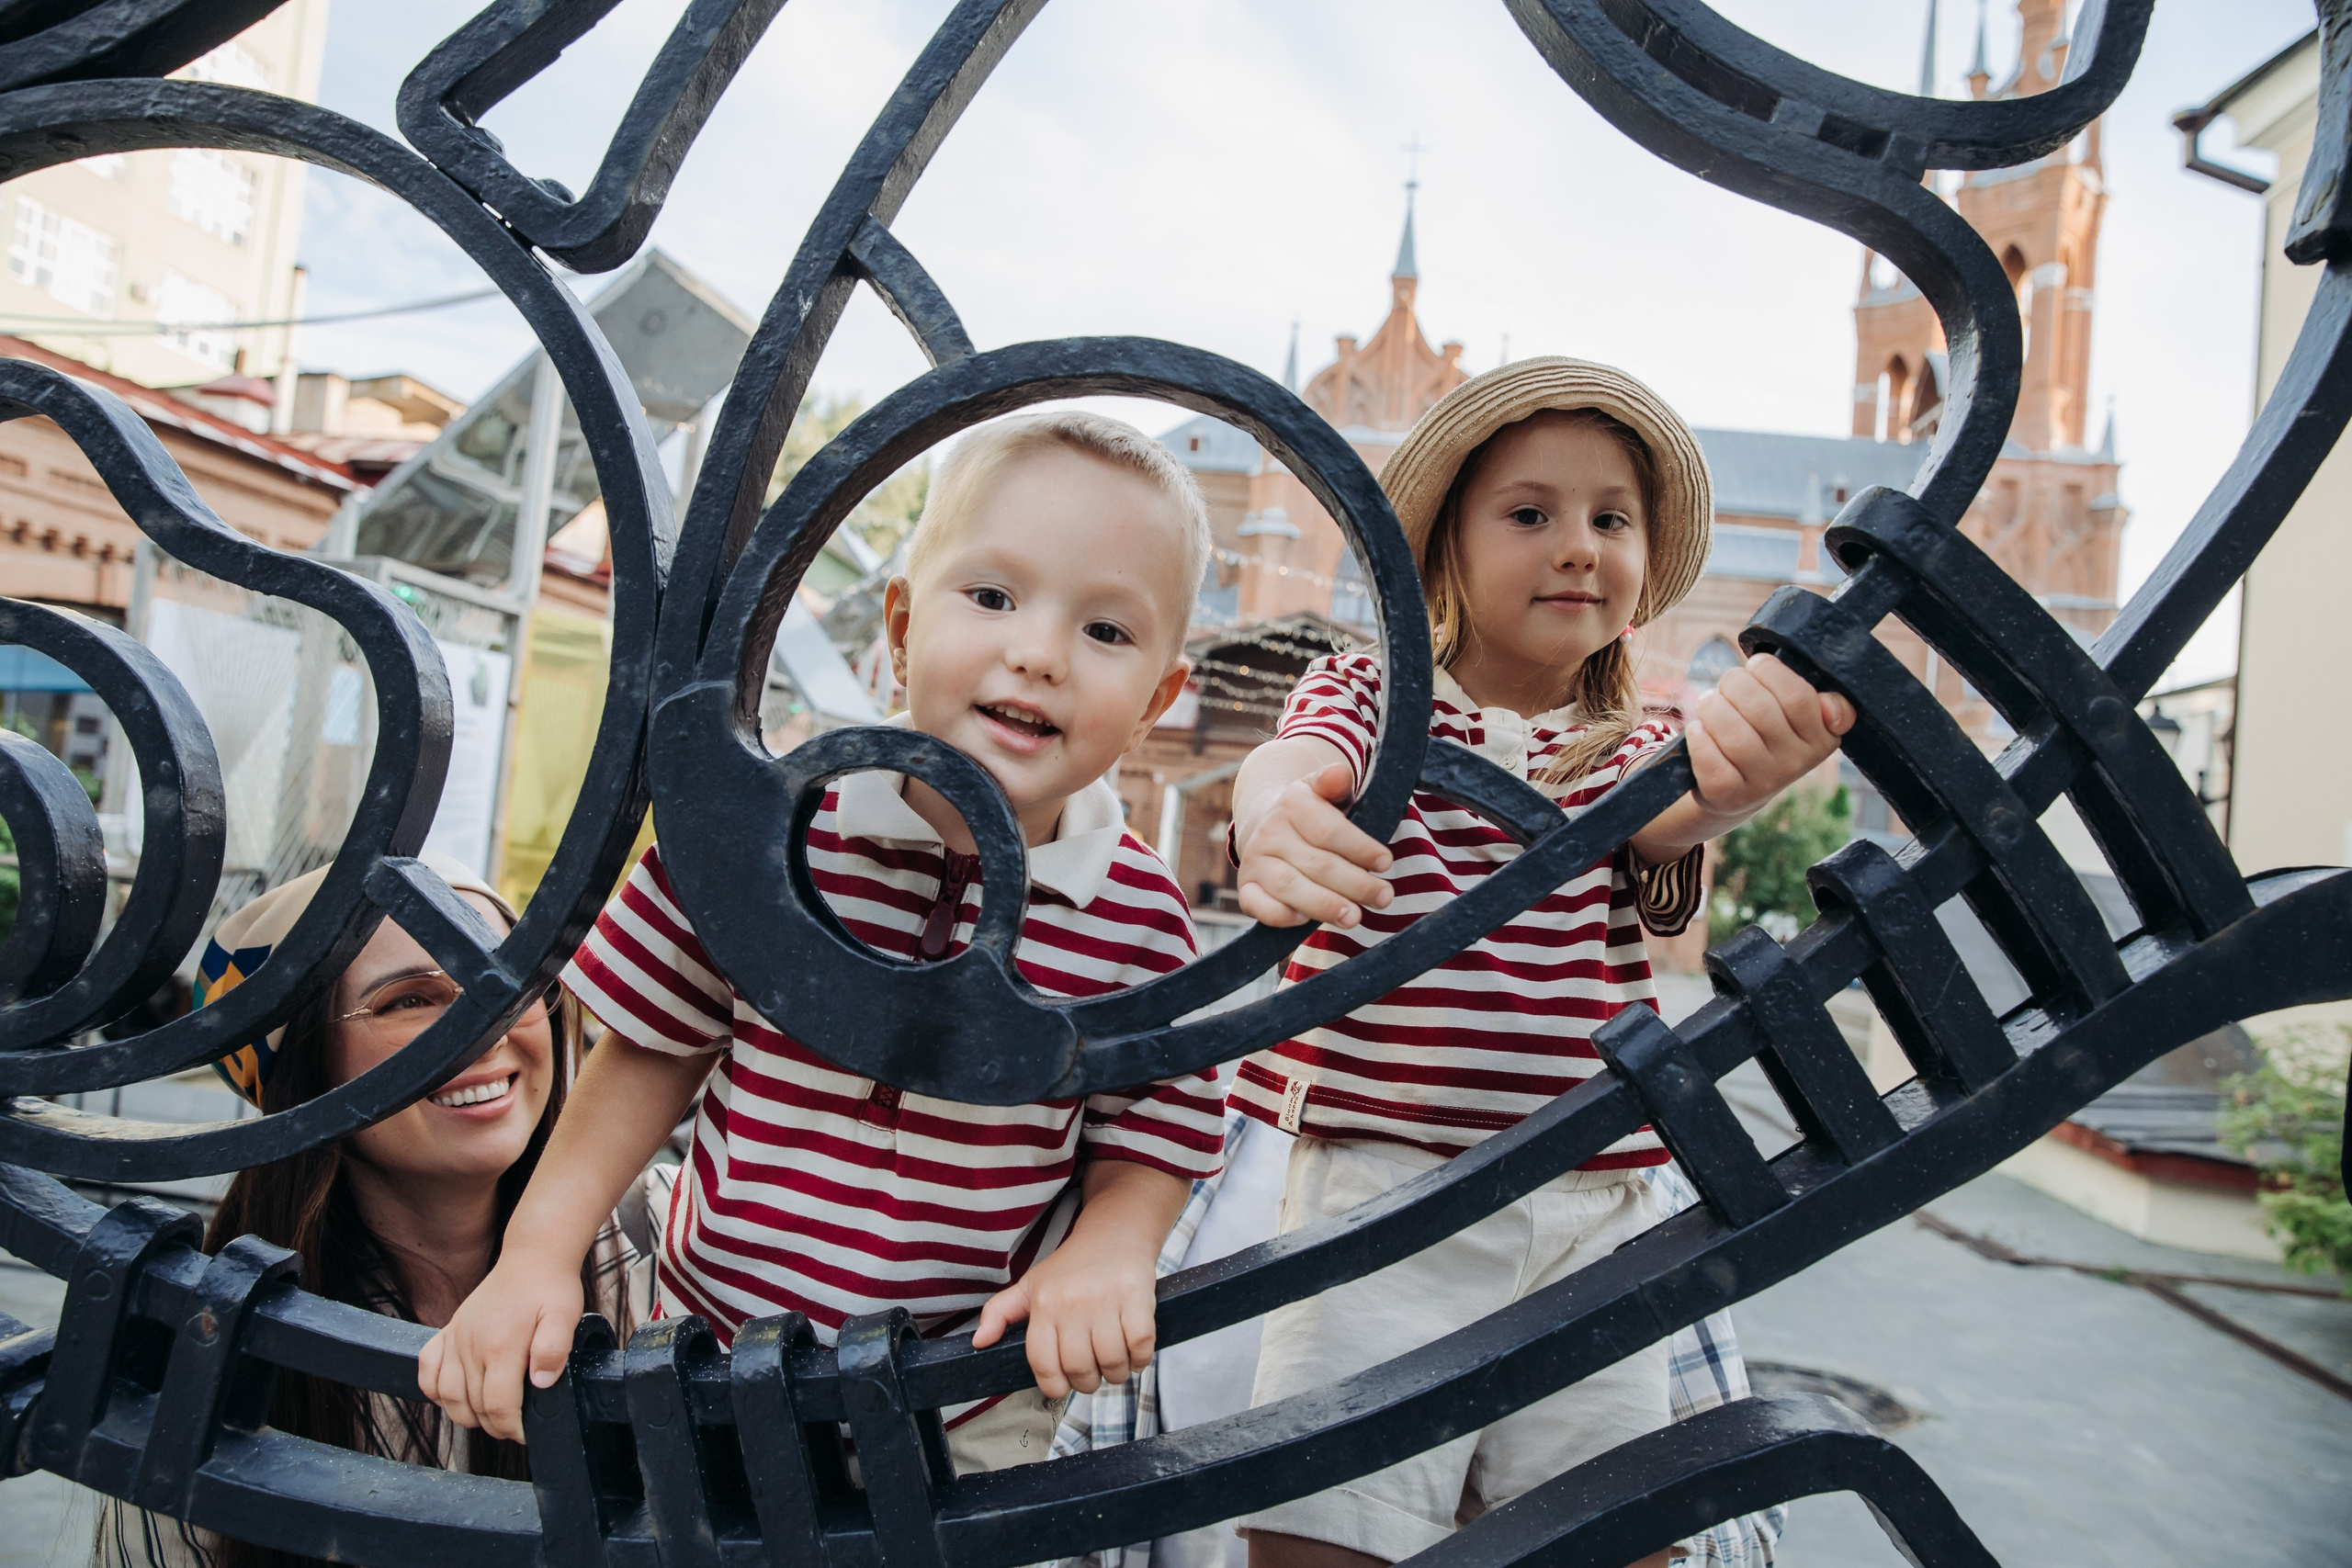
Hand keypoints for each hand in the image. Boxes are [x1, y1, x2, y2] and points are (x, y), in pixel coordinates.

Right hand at [416, 1250, 583, 1443]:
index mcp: (501, 1346)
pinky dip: (434, 1389)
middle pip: (473, 1406)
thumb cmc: (550, 1288)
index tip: (526, 1433)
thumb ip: (554, 1350)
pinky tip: (453, 1396)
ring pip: (447, 1395)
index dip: (512, 1428)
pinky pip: (427, 1369)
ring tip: (489, 1416)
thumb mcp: (565, 1316)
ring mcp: (456, 1337)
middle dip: (493, 1425)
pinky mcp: (447, 1330)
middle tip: (512, 1426)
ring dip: (465, 1414)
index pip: (498, 1406)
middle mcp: (471, 1344)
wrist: (532, 1258)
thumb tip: (540, 1383)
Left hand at [971, 1230, 1157, 1400]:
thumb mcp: (1030, 1285)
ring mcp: (1105, 1300)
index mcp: (1044, 1305)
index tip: (1065, 1383)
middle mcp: (1072, 1304)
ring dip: (1117, 1374)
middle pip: (1080, 1369)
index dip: (1055, 1386)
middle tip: (1095, 1373)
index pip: (1044, 1364)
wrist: (1113, 1232)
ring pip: (1112, 1362)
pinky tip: (1135, 1354)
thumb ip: (1000, 1313)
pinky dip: (1141, 1359)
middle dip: (1089, 1382)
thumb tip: (978, 1342)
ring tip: (1116, 1364)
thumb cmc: (1071, 1267)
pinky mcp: (1137, 1296)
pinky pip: (1140, 1344)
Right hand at [1235, 761, 1394, 928]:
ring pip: (1290, 886)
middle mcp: (1270, 832)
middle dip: (1355, 884)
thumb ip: (1335, 783)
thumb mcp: (1327, 792)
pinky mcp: (1247, 888)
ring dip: (1324, 905)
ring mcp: (1255, 861)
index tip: (1386, 862)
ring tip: (1355, 917)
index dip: (1360, 849)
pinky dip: (1280, 916)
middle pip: (1317, 864)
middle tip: (1385, 897)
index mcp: (1293, 803)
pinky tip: (1304, 921)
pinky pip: (1258, 906)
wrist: (1269, 823)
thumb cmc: (1315, 814)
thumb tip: (1339, 773)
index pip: (1330, 831)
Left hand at [1685, 653, 1856, 818]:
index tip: (1756, 667)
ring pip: (1734, 733)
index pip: (1797, 695)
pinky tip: (1699, 730)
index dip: (1768, 670)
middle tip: (1726, 686)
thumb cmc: (1766, 735)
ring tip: (1709, 704)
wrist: (1736, 790)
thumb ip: (1820, 701)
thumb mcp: (1799, 717)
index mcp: (1821, 737)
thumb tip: (1830, 708)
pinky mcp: (1730, 796)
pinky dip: (1699, 737)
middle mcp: (1797, 764)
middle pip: (1760, 708)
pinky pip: (1710, 759)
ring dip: (1712, 707)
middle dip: (1733, 684)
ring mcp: (1765, 783)